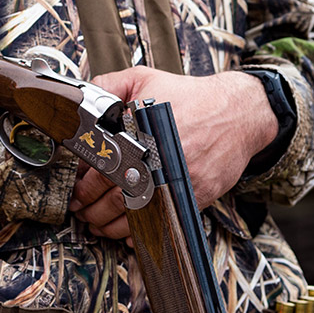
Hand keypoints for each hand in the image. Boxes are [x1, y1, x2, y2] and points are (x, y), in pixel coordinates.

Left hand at [69, 68, 278, 239]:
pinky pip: (161, 221)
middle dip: (91, 210)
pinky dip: (142, 232)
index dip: (82, 185)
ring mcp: (176, 183)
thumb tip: (79, 96)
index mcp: (139, 137)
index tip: (76, 190)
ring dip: (110, 226)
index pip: (99, 171)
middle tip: (81, 211)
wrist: (238, 112)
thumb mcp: (145, 79)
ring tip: (98, 224)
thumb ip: (108, 86)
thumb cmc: (191, 98)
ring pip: (135, 217)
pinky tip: (128, 233)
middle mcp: (156, 164)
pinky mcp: (194, 197)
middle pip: (113, 200)